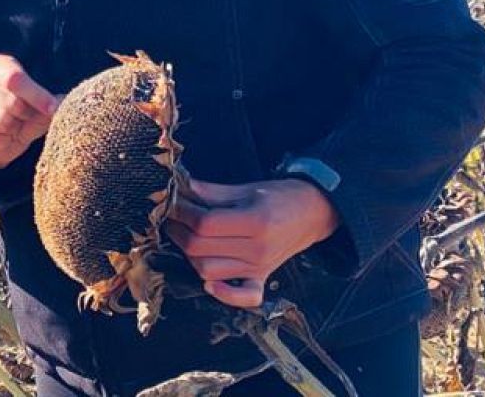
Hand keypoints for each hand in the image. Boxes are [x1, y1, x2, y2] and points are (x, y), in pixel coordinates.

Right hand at [0, 54, 61, 168]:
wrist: (6, 136)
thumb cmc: (27, 111)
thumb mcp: (40, 105)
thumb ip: (49, 104)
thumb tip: (61, 102)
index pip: (14, 78)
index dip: (36, 95)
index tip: (53, 109)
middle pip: (10, 101)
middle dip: (26, 114)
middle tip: (29, 118)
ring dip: (15, 128)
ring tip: (17, 127)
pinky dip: (3, 141)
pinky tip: (5, 137)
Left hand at [164, 178, 340, 308]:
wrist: (313, 212)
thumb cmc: (279, 197)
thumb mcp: (246, 188)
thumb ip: (211, 192)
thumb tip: (179, 188)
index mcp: (256, 221)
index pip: (204, 224)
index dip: (181, 212)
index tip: (171, 202)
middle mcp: (257, 249)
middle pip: (200, 248)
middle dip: (178, 231)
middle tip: (172, 217)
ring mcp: (260, 267)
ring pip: (208, 270)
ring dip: (190, 255)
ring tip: (186, 236)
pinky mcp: (262, 279)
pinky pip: (244, 297)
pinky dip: (224, 294)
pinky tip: (209, 283)